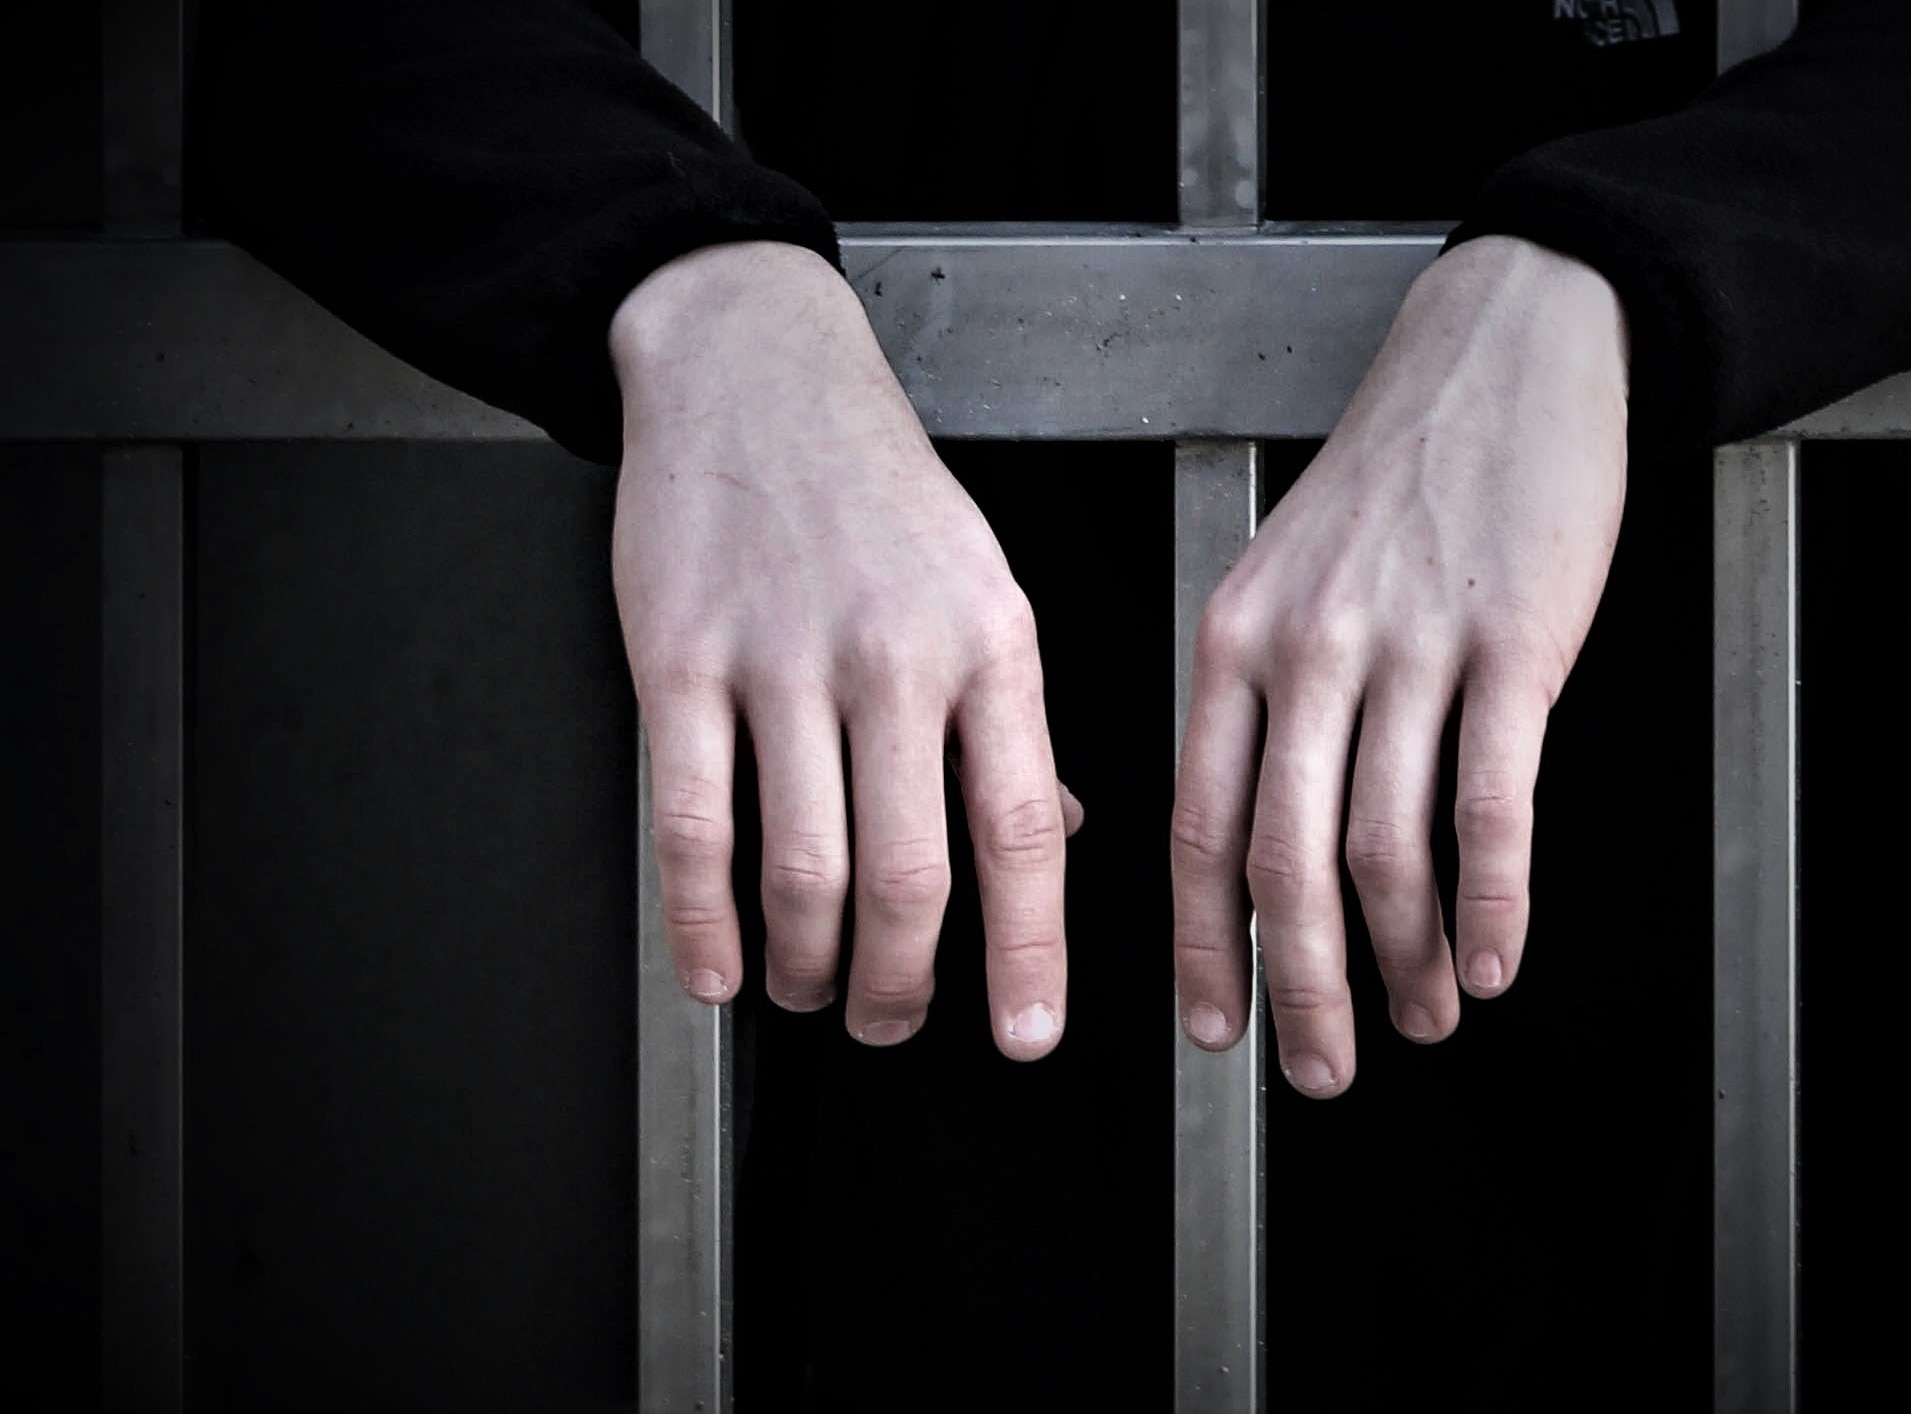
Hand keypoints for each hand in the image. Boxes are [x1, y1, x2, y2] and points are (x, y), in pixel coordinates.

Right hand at [610, 240, 1080, 1059]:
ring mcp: (781, 657)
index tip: (1029, 1032)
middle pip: (908, 874)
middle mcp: (894, 654)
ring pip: (802, 866)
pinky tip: (718, 969)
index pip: (1022, 827)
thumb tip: (1054, 838)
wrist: (757, 366)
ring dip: (808, 962)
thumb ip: (1013, 719)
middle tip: (891, 1021)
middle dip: (902, 982)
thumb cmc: (877, 486)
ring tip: (811, 989)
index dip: (1028, 949)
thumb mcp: (984, 584)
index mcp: (990, 641)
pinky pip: (692, 823)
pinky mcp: (679, 658)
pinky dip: (702, 921)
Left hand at [1172, 235, 1628, 1095]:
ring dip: (1403, 961)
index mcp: (1231, 639)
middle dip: (1300, 989)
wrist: (1503, 354)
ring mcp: (1408, 646)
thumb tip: (1253, 845)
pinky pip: (1492, 805)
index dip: (1203, 947)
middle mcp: (1305, 649)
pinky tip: (1493, 959)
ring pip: (1388, 851)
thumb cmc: (1395, 476)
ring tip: (1422, 1020)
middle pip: (1284, 864)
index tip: (1217, 1028)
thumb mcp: (1281, 574)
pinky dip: (1493, 901)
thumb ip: (1258, 698)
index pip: (1195, 826)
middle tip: (1318, 1071)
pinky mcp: (1514, 643)